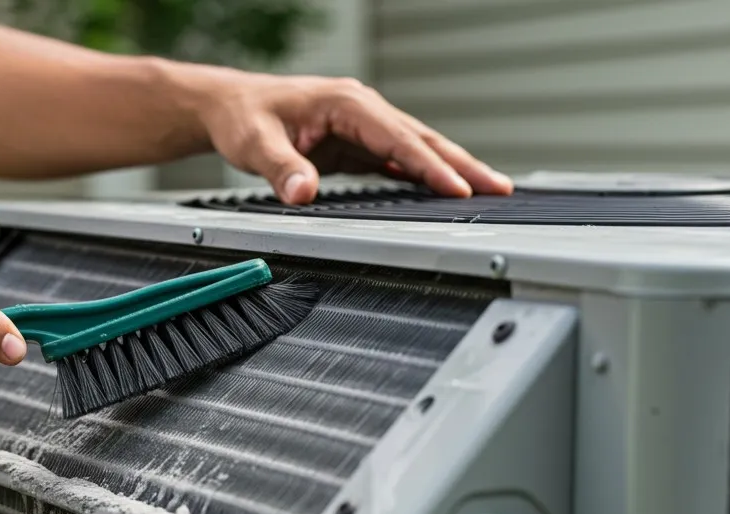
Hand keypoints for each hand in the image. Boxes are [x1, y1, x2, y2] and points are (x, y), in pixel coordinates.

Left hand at [197, 73, 512, 203]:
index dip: (429, 165)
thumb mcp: (255, 144)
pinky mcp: (357, 143)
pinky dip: (424, 174)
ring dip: (451, 169)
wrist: (230, 106)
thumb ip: (281, 169)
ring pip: (416, 148)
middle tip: (499, 188)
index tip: (457, 188)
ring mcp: (362, 126)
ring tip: (488, 191)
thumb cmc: (243, 117)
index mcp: (346, 103)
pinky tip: (446, 192)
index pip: (398, 137)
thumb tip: (303, 193)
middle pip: (422, 138)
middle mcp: (362, 110)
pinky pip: (398, 159)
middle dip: (461, 165)